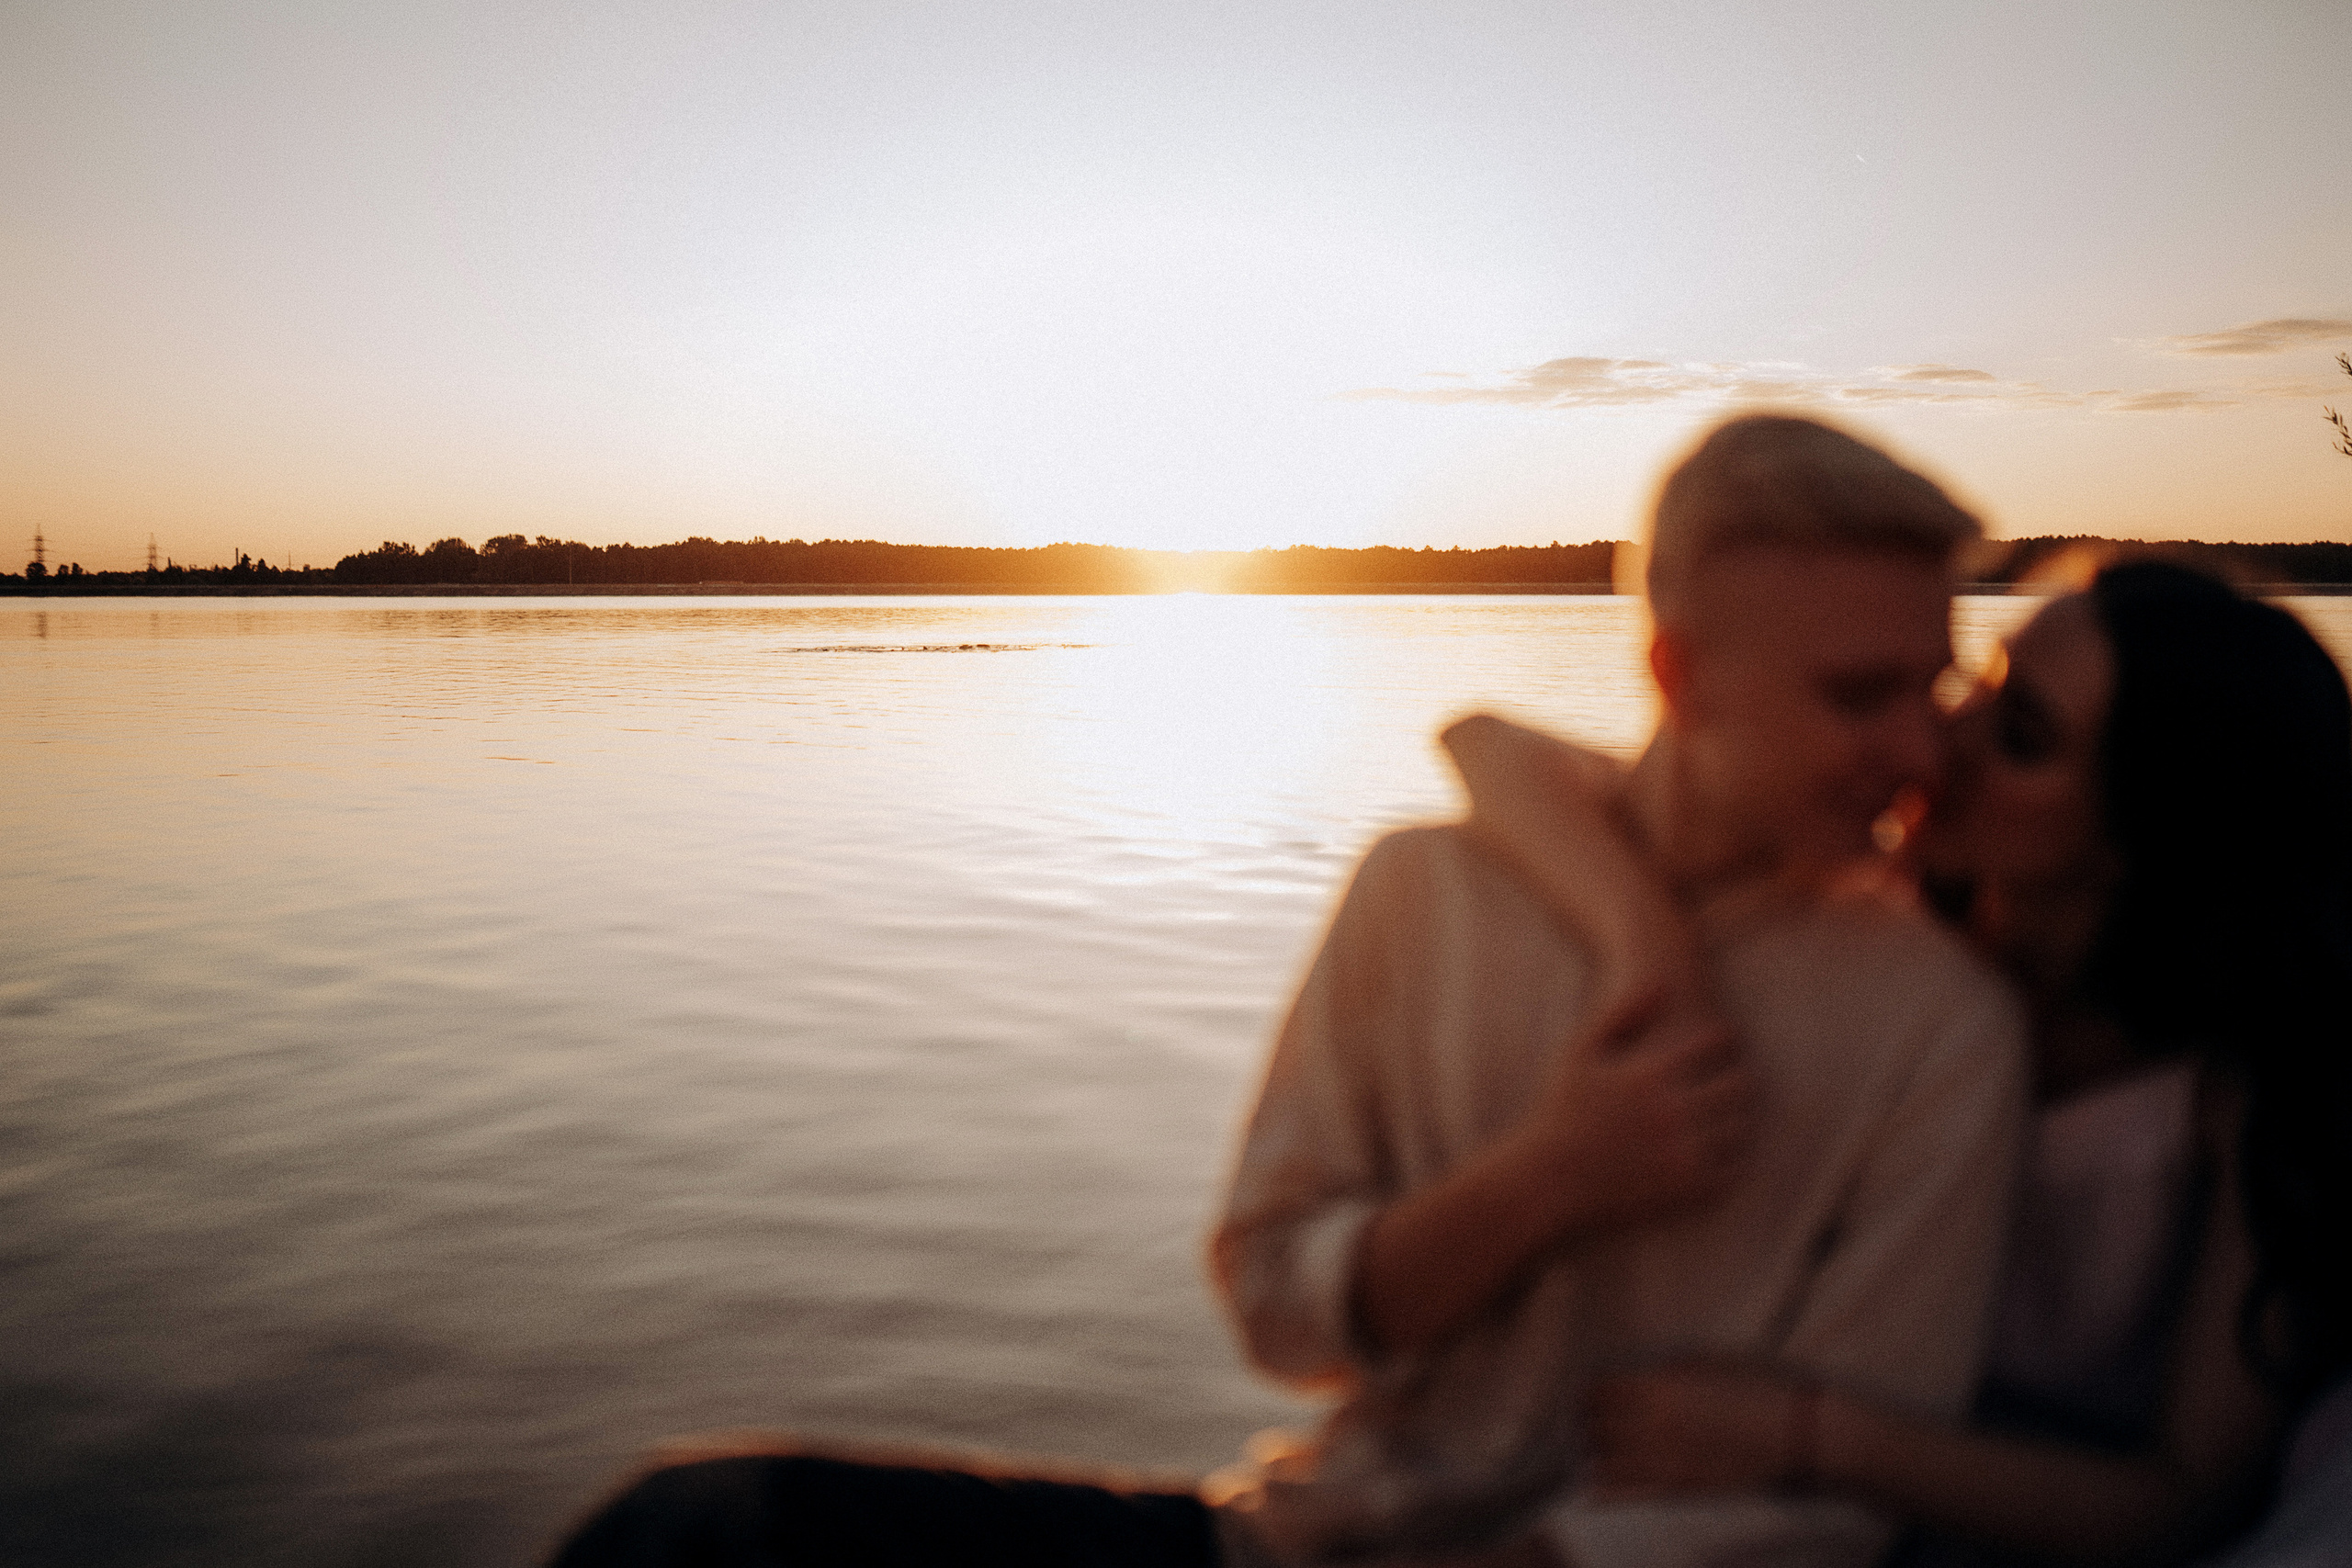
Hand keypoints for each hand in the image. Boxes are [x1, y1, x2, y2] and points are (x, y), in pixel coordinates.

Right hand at [1518, 986, 1754, 1232]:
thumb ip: (1622, 1012)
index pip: (1718, 1043)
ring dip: (1732, 1121)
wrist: (1548, 1182)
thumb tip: (1663, 981)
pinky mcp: (1689, 1190)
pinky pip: (1733, 1170)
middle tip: (1722, 1087)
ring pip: (1740, 1128)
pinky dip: (1728, 1161)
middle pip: (1739, 1085)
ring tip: (1714, 1121)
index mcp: (1652, 1073)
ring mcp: (1685, 1152)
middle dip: (1733, 1083)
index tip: (1710, 1054)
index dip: (1719, 1044)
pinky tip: (1706, 1155)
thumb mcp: (1581, 1053)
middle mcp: (1675, 1110)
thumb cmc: (1562, 1112)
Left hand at [1588, 1360, 1811, 1495]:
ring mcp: (1664, 1460)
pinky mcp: (1679, 1489)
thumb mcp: (1705, 1365)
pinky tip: (1596, 1487)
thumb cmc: (1753, 1391)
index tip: (1589, 1394)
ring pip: (1603, 1461)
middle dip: (1588, 1423)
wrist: (1793, 1434)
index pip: (1598, 1390)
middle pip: (1594, 1425)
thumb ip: (1664, 1370)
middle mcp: (1652, 1424)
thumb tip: (1635, 1373)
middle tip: (1589, 1422)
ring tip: (1596, 1452)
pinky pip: (1627, 1494)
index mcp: (1658, 1388)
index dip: (1589, 1392)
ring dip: (1595, 1455)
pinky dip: (1606, 1491)